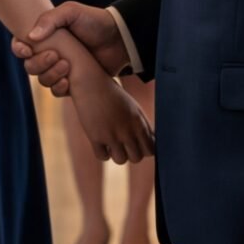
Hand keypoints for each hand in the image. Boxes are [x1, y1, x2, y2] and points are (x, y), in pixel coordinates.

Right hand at [13, 0, 126, 95]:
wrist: (119, 40)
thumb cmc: (94, 21)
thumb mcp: (72, 12)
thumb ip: (49, 19)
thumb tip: (31, 37)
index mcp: (44, 36)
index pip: (20, 45)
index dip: (19, 49)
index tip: (27, 50)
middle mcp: (49, 53)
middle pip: (29, 66)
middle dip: (39, 63)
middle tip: (56, 56)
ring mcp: (60, 69)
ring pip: (42, 79)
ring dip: (50, 75)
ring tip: (67, 65)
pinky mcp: (72, 82)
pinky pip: (56, 91)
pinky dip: (59, 87)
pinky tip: (69, 81)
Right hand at [67, 44, 154, 163]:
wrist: (90, 83)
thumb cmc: (113, 95)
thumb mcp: (133, 108)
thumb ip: (143, 125)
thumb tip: (152, 142)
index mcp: (138, 122)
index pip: (150, 150)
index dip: (145, 150)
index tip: (137, 145)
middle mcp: (127, 130)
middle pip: (136, 158)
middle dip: (131, 153)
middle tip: (124, 145)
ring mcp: (111, 134)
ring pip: (121, 160)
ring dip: (117, 154)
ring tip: (112, 144)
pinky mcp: (95, 136)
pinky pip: (103, 157)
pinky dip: (103, 153)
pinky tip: (102, 143)